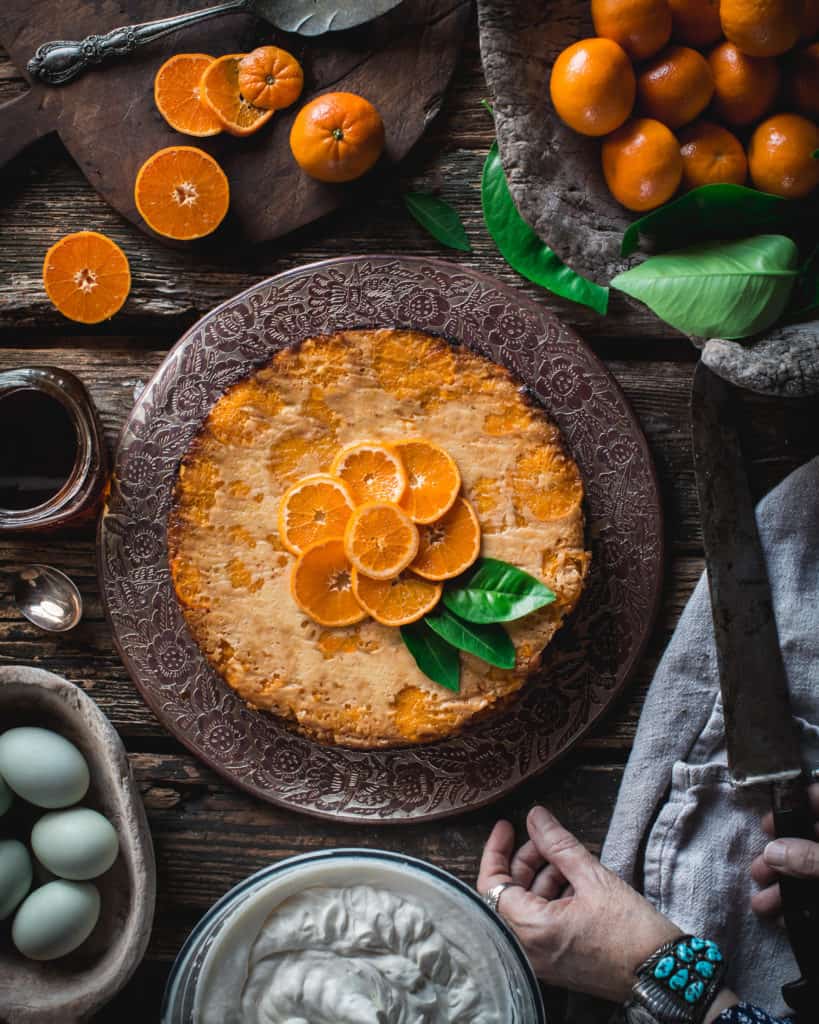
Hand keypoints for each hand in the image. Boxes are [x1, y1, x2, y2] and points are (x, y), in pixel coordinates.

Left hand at [477, 805, 682, 1002]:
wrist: (664, 975)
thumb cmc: (632, 932)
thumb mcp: (593, 878)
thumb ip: (558, 844)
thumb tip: (536, 817)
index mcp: (531, 930)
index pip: (492, 884)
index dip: (496, 850)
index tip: (507, 827)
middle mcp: (528, 950)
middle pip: (508, 894)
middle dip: (526, 861)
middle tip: (546, 840)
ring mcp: (541, 960)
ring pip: (526, 907)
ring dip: (541, 878)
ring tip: (568, 860)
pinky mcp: (556, 962)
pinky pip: (539, 923)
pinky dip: (551, 898)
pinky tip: (574, 882)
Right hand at [751, 782, 818, 917]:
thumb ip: (810, 858)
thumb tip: (772, 852)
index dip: (795, 805)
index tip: (766, 825)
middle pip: (812, 839)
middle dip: (781, 856)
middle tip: (758, 870)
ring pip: (813, 871)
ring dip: (785, 888)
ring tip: (761, 905)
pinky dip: (802, 908)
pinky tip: (782, 921)